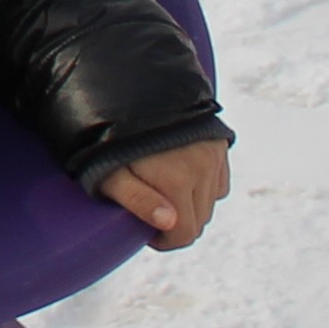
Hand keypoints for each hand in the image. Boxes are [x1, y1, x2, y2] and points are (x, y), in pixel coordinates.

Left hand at [91, 130, 228, 247]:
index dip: (165, 241)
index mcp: (177, 180)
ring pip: (211, 201)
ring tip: (163, 192)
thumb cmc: (108, 135)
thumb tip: (170, 223)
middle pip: (199, 220)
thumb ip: (139, 201)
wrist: (126, 86)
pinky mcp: (217, 141)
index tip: (147, 233)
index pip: (184, 234)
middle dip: (176, 224)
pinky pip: (220, 180)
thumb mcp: (110, 172)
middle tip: (151, 211)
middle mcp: (202, 168)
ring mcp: (213, 153)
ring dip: (191, 205)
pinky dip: (206, 186)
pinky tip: (183, 178)